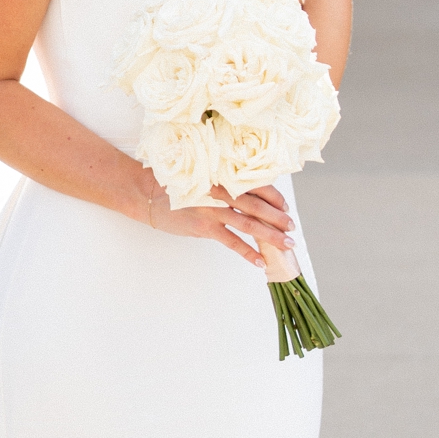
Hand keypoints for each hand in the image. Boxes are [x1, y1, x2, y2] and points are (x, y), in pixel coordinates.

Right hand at [147, 175, 295, 271]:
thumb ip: (222, 182)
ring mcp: (213, 209)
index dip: (274, 197)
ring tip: (286, 245)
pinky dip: (247, 252)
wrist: (145, 193)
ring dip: (271, 236)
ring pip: (250, 224)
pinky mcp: (204, 227)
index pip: (257, 185)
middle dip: (278, 218)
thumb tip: (247, 195)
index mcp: (223, 176)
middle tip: (293, 228)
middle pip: (259, 206)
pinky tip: (260, 262)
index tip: (285, 206)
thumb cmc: (174, 183)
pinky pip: (231, 242)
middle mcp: (221, 191)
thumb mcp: (201, 175)